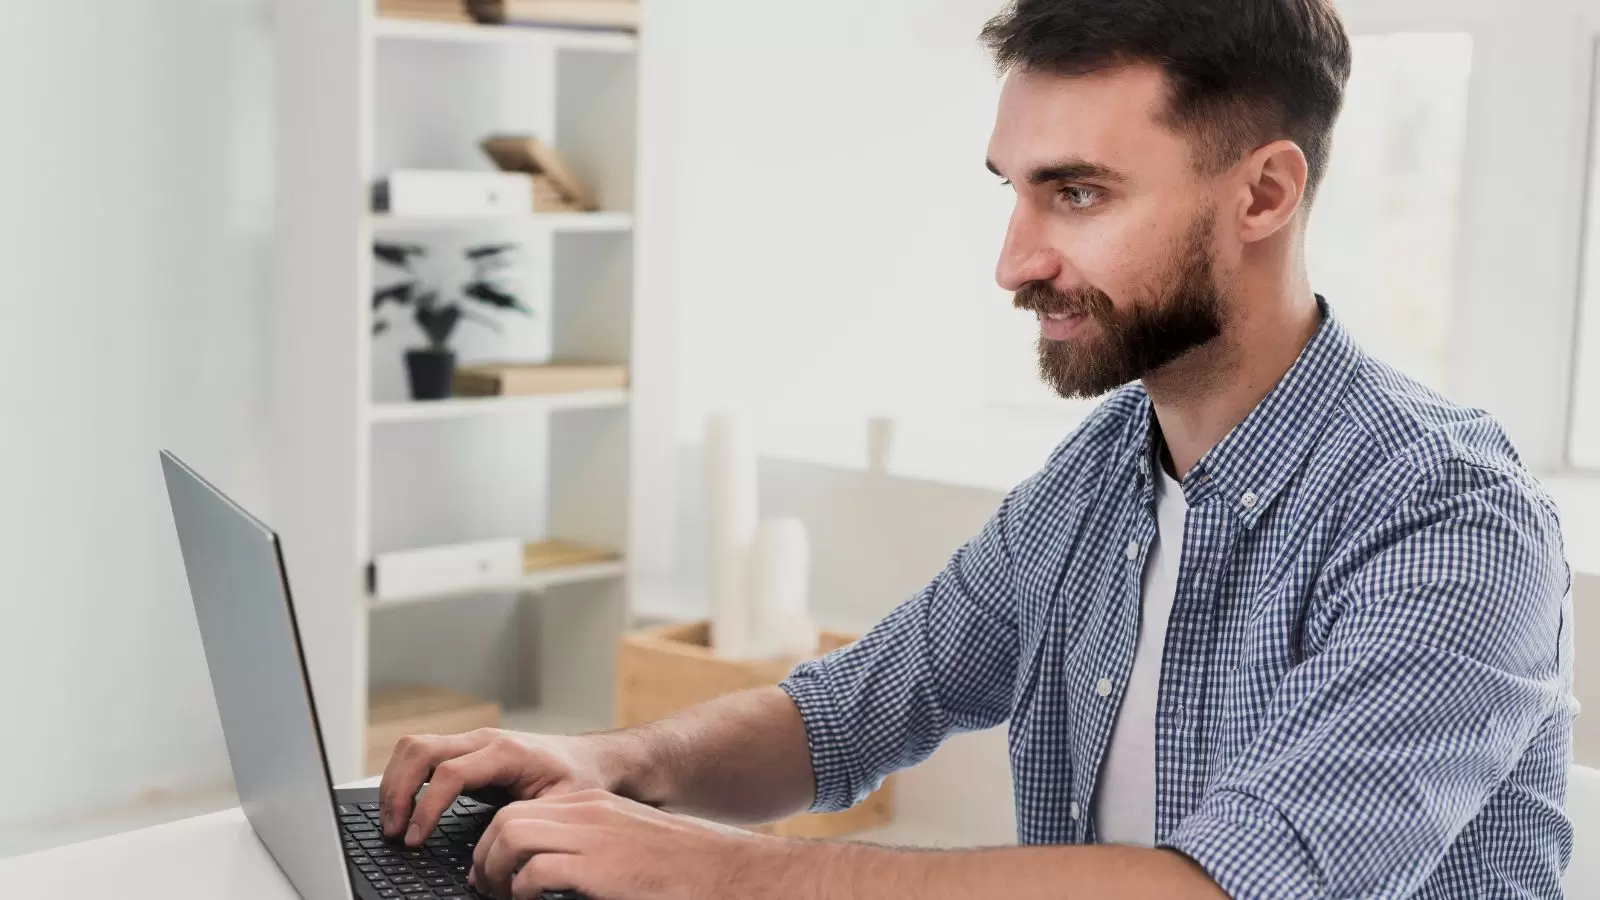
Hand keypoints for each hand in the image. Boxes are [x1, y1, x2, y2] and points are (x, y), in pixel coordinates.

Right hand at [378, 729, 617, 843]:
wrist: (590, 758)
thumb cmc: (578, 779)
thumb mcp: (563, 804)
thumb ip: (527, 822)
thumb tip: (492, 851)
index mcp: (506, 752)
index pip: (450, 773)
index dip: (427, 807)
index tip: (415, 839)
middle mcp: (484, 740)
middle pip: (421, 750)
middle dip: (398, 791)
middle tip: (393, 831)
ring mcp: (472, 741)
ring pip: (414, 746)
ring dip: (395, 782)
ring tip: (392, 821)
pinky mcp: (466, 749)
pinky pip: (423, 753)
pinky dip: (404, 777)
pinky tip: (403, 805)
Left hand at [469, 789, 781, 899]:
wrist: (722, 870)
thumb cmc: (677, 869)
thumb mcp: (624, 846)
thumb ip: (589, 849)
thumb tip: (547, 870)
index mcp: (592, 805)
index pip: (521, 808)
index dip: (495, 842)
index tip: (493, 872)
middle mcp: (588, 811)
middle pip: (507, 818)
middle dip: (486, 855)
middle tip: (487, 887)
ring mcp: (593, 834)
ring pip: (512, 835)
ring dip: (497, 870)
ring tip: (503, 895)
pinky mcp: (599, 864)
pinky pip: (536, 868)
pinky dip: (522, 888)